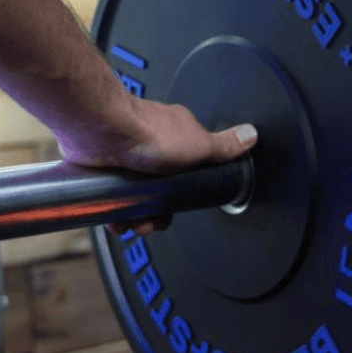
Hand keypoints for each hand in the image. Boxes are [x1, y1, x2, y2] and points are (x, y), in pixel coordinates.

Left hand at [59, 99, 256, 236]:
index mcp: (176, 141)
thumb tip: (251, 136)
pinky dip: (114, 214)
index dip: (183, 196)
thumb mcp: (199, 144)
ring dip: (137, 218)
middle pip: (159, 193)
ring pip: (135, 201)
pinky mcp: (102, 173)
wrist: (101, 131)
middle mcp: (149, 150)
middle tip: (154, 219)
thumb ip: (225, 146)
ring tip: (134, 221)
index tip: (179, 206)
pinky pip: (111, 202)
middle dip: (158, 213)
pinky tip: (116, 217)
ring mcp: (125, 163)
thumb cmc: (146, 132)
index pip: (187, 175)